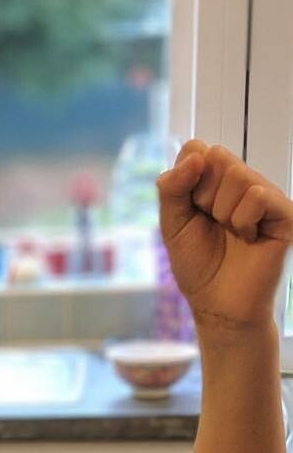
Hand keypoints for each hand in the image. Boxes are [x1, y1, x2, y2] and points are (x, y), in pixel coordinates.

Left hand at [157, 141, 292, 330]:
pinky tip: (249, 238)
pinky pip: (258, 195)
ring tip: (231, 233)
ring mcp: (265, 194)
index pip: (196, 148)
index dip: (186, 179)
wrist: (218, 304)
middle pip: (217, 156)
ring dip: (223, 212)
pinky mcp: (284, 212)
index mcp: (215, 180)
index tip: (191, 210)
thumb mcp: (172, 225)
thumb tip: (196, 155)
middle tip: (212, 223)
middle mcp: (243, 181)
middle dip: (203, 196)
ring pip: (238, 175)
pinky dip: (243, 220)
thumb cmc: (197, 265)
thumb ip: (171, 188)